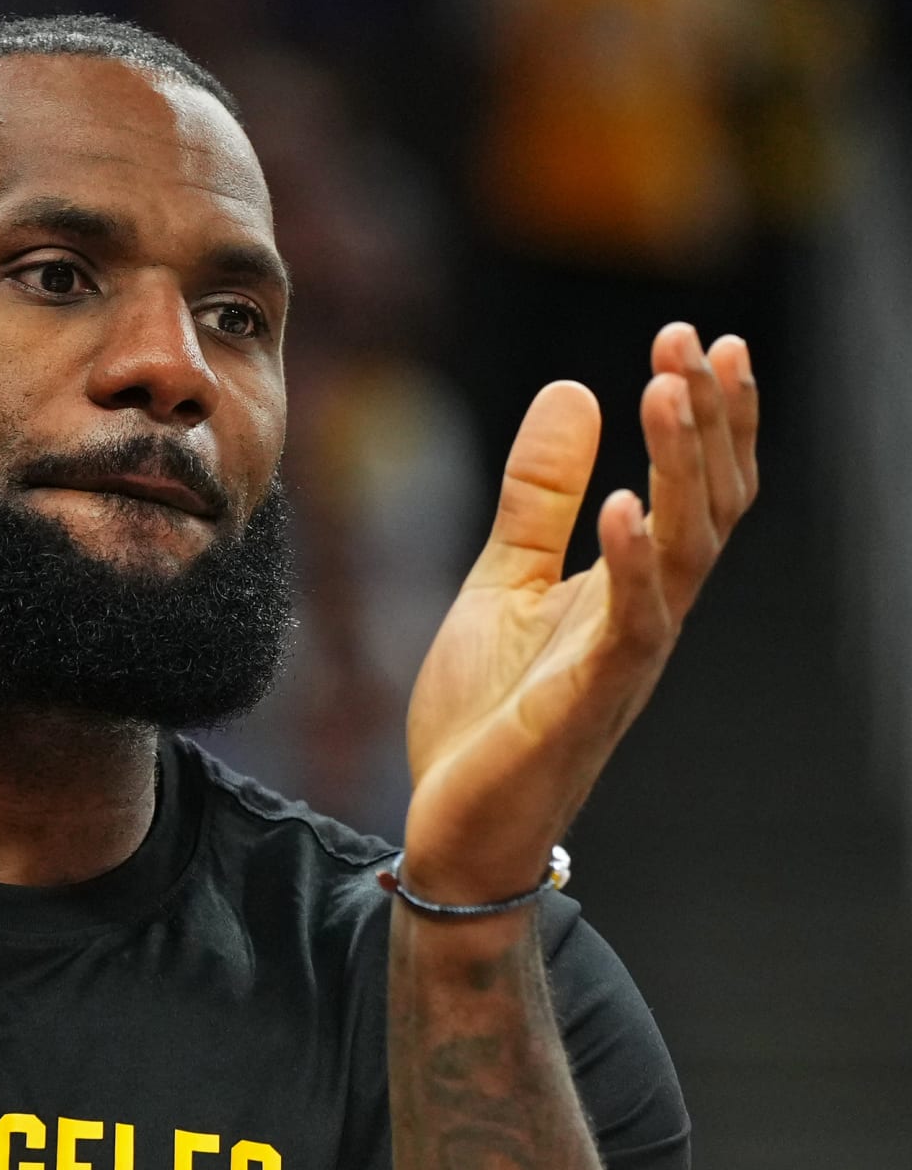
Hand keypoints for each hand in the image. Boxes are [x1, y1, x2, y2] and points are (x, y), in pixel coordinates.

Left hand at [401, 325, 756, 901]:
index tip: (702, 339)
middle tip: (693, 338)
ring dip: (680, 469)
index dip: (710, 419)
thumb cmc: (489, 719)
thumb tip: (577, 391)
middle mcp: (648, 620)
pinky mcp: (586, 702)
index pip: (696, 491)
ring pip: (682, 553)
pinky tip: (625, 503)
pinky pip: (630, 628)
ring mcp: (624, 662)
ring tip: (668, 389)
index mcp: (634, 590)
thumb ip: (542, 496)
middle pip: (706, 507)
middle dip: (706, 421)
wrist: (458, 830)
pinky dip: (630, 564)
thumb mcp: (505, 580)